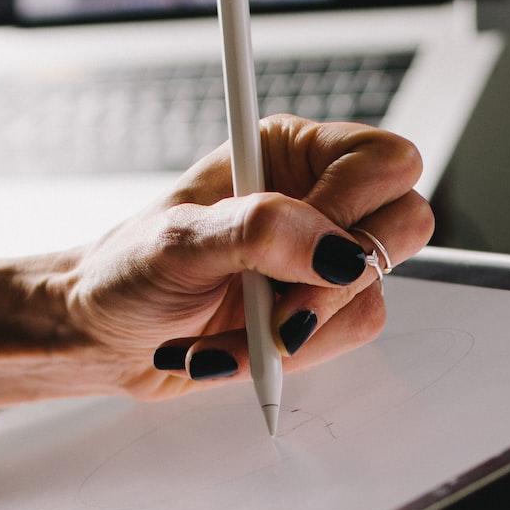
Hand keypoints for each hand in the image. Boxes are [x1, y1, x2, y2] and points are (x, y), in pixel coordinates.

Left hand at [52, 115, 434, 399]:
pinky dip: (289, 356)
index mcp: (290, 153)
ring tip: (229, 336)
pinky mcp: (318, 313)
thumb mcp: (180, 242)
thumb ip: (260, 233)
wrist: (103, 336)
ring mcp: (322, 261)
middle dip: (339, 279)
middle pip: (405, 223)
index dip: (355, 205)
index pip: (382, 161)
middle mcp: (318, 200)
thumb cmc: (127, 272)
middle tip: (280, 305)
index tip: (301, 246)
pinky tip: (235, 351)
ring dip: (297, 330)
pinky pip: (346, 337)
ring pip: (373, 293)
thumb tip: (333, 250)